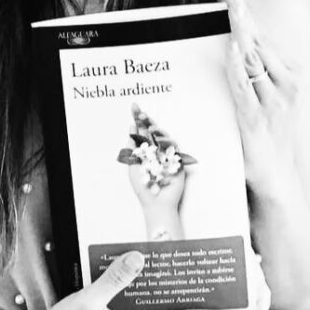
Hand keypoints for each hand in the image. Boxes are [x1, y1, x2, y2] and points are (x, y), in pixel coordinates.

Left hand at [120, 104, 190, 238]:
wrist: (156, 203)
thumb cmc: (143, 187)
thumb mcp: (132, 165)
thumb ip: (132, 147)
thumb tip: (132, 127)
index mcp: (145, 151)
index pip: (141, 131)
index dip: (138, 119)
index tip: (133, 106)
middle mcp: (156, 151)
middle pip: (153, 131)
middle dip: (147, 120)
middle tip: (141, 112)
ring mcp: (167, 155)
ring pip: (164, 136)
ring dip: (157, 130)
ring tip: (149, 127)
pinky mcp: (177, 161)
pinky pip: (174, 147)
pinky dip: (167, 141)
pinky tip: (159, 140)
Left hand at [225, 0, 303, 195]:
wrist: (278, 177)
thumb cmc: (270, 136)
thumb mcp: (268, 98)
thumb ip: (258, 72)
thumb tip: (241, 42)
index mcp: (292, 77)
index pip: (266, 39)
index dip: (249, 16)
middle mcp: (288, 86)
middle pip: (260, 44)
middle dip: (245, 17)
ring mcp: (274, 103)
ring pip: (254, 60)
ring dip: (242, 34)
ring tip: (233, 8)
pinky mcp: (256, 119)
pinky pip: (245, 87)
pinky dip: (238, 67)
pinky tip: (233, 49)